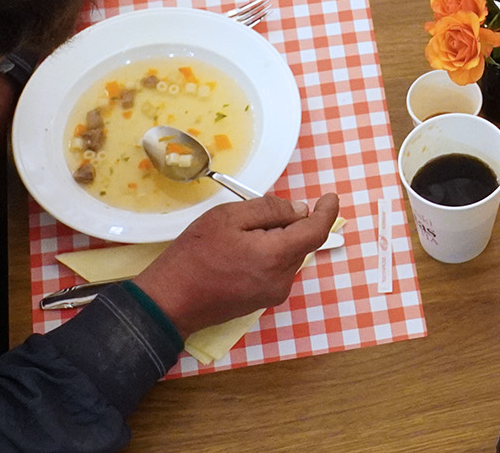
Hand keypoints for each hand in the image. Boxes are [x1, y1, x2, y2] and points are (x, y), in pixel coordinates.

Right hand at [133, 193, 339, 334]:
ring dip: (274, 240)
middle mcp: (282, 280)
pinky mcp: (261, 301)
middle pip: (300, 242)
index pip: (316, 232)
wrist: (169, 302)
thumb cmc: (194, 256)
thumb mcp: (228, 217)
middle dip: (287, 224)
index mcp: (276, 257)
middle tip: (252, 217)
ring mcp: (272, 293)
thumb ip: (270, 209)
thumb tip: (300, 211)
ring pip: (287, 255)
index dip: (326, 212)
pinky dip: (267, 254)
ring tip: (237, 237)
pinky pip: (275, 269)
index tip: (330, 198)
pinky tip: (238, 253)